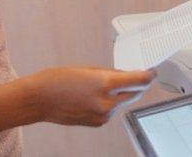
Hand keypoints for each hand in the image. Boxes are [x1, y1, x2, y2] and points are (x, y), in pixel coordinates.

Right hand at [25, 66, 155, 126]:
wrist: (39, 100)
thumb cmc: (57, 80)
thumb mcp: (86, 68)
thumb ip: (109, 73)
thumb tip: (125, 77)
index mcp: (104, 83)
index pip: (139, 81)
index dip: (149, 75)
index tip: (152, 71)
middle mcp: (107, 102)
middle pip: (135, 94)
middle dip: (136, 84)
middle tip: (133, 75)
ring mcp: (103, 115)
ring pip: (123, 102)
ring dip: (121, 94)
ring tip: (102, 85)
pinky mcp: (98, 123)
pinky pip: (112, 110)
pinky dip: (110, 102)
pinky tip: (95, 96)